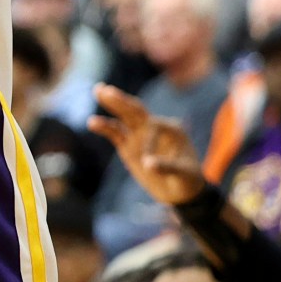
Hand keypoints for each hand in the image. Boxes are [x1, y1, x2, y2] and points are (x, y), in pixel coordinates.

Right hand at [89, 84, 207, 207]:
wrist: (180, 191)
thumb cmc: (188, 181)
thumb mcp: (184, 175)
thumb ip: (167, 167)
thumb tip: (147, 164)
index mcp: (172, 129)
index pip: (153, 126)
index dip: (147, 141)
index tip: (147, 163)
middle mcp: (155, 128)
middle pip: (136, 111)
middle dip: (122, 101)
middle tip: (106, 90)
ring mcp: (140, 136)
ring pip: (124, 118)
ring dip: (112, 105)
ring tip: (97, 90)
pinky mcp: (129, 146)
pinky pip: (116, 134)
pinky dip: (105, 127)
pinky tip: (92, 122)